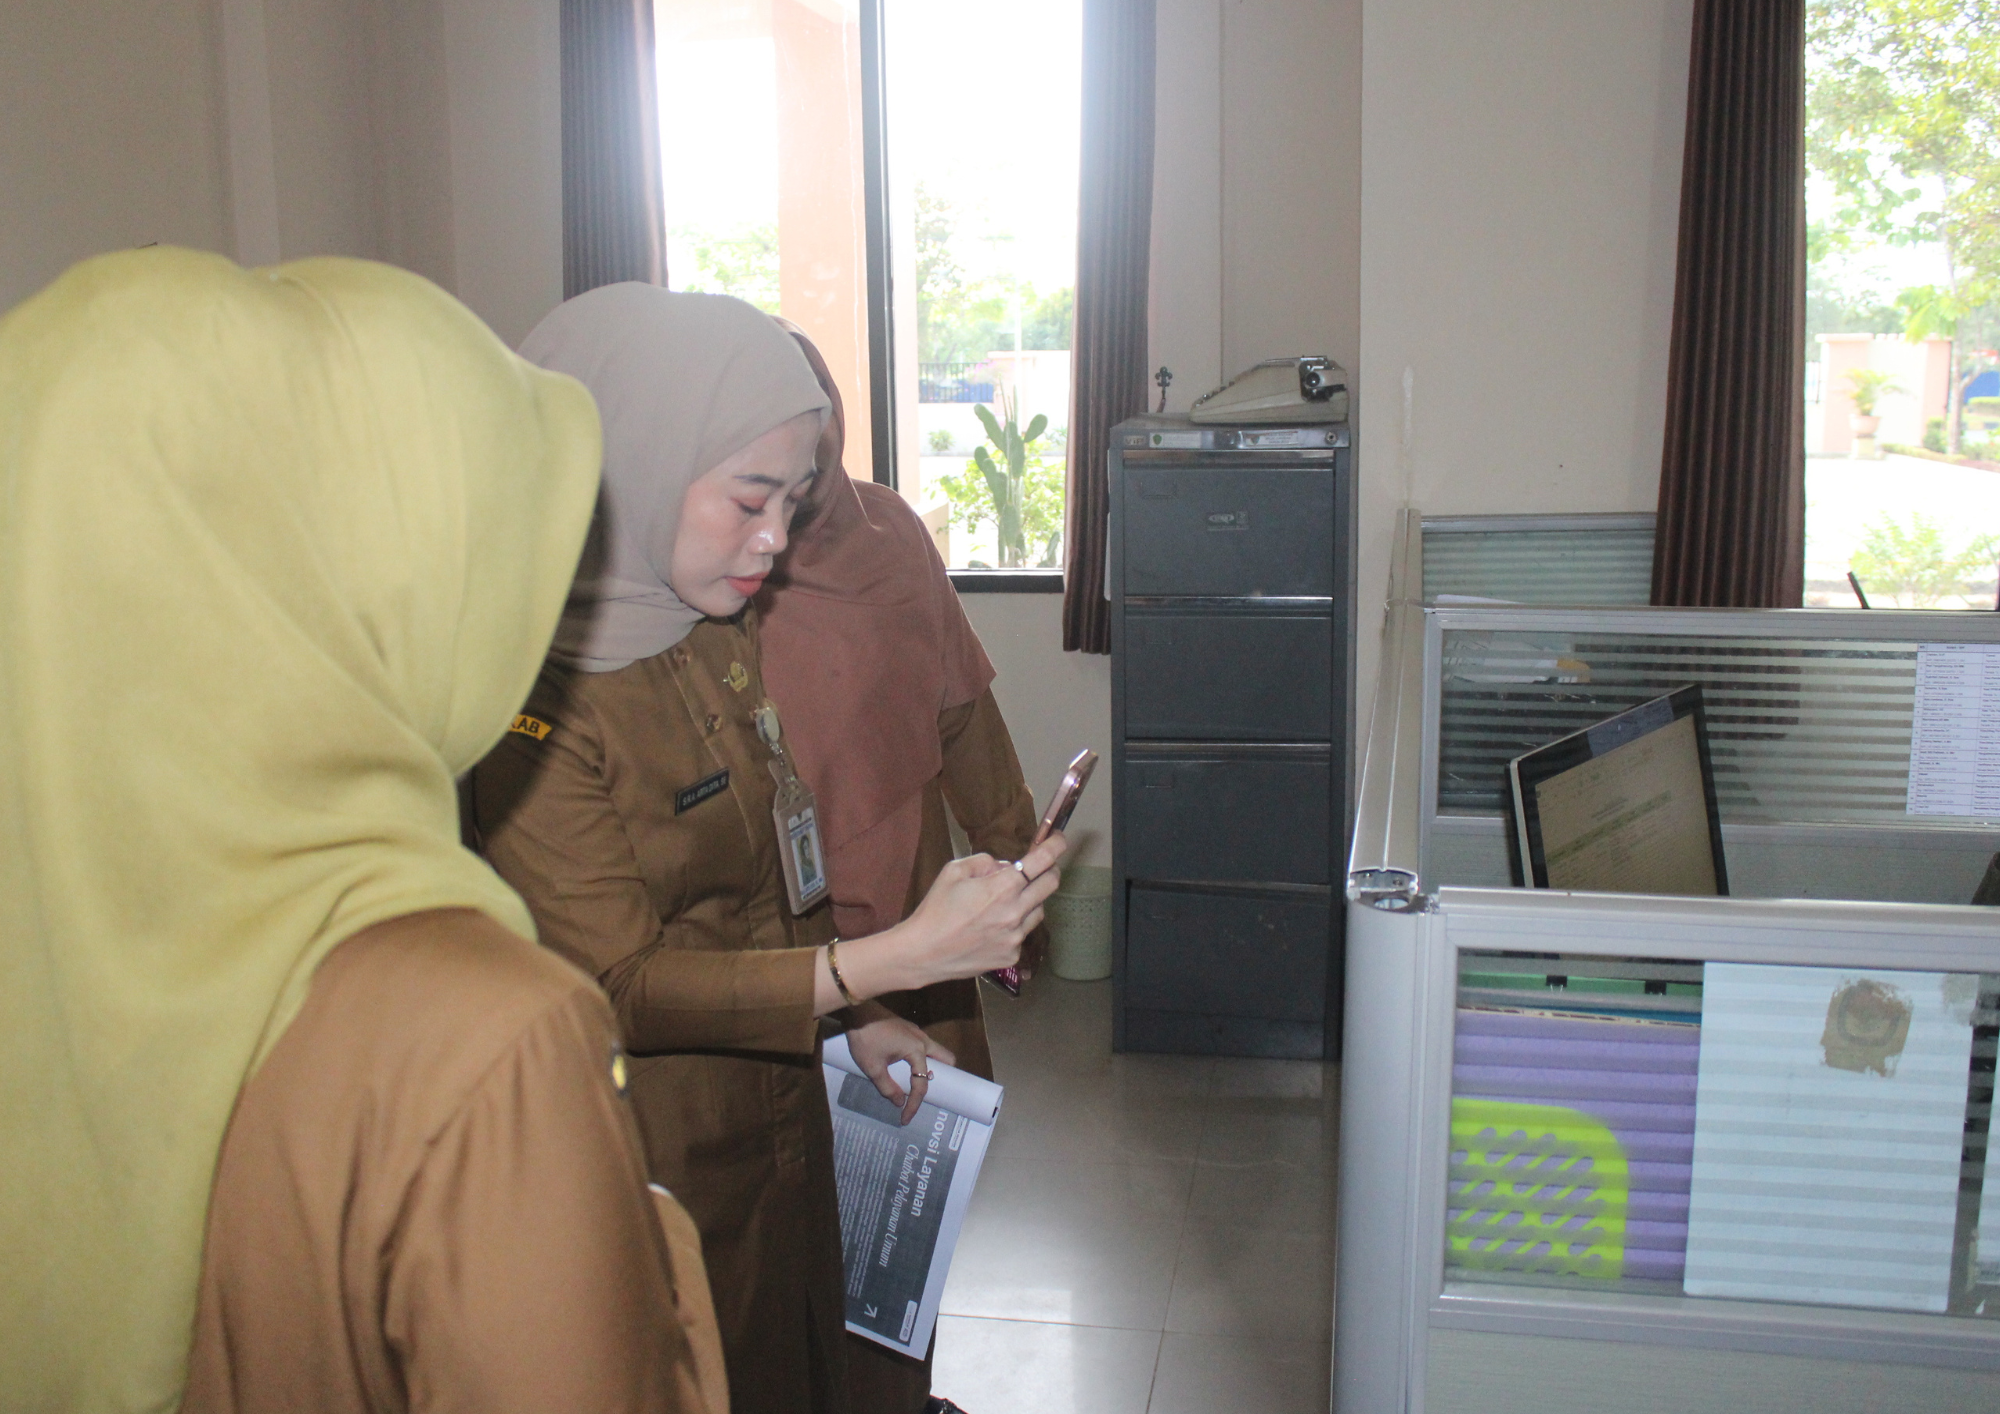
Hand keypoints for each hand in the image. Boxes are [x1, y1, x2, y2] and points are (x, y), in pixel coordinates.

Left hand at [843, 1006, 954, 1123]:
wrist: (857, 1011)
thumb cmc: (865, 1038)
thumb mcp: (872, 1068)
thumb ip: (887, 1087)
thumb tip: (899, 1101)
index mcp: (917, 1050)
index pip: (921, 1084)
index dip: (914, 1104)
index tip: (905, 1118)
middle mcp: (923, 1040)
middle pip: (946, 1060)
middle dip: (943, 1078)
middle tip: (924, 1092)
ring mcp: (917, 1032)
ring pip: (935, 1051)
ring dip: (931, 1067)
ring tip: (915, 1082)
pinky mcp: (908, 1028)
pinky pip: (923, 1046)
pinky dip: (921, 1059)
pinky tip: (905, 1066)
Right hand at [896, 830, 1066, 987]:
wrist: (924, 953)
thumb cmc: (936, 909)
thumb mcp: (954, 871)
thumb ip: (985, 862)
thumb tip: (1006, 867)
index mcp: (1003, 887)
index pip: (1042, 860)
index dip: (1055, 846)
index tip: (1060, 840)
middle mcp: (1016, 911)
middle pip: (1051, 884)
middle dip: (1050, 870)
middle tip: (1039, 868)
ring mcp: (1016, 937)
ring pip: (1039, 911)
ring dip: (1030, 900)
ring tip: (1005, 903)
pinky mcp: (1011, 955)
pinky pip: (1022, 934)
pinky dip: (1014, 926)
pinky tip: (992, 929)